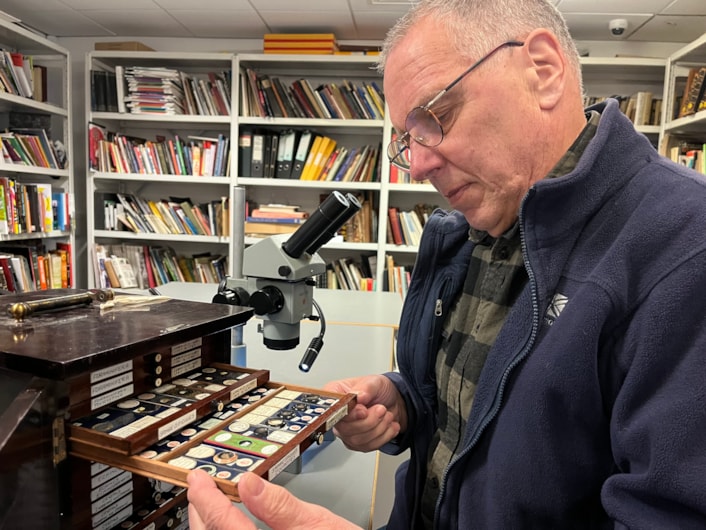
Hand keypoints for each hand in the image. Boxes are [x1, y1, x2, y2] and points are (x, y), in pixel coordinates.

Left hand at [187, 469, 360, 529]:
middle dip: (203, 514)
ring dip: (210, 527)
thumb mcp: (318, 523)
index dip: (208, 501)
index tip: (199, 480)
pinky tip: (227, 526)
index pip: (225, 527)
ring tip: (210, 506)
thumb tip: (248, 483)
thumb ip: (279, 505)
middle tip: (200, 489)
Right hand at [324, 374, 406, 451]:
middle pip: (345, 428)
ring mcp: (345, 430)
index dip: (349, 414)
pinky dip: (383, 436)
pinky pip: (367, 446)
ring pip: (357, 440)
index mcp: (335, 395)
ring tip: (387, 415)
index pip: (332, 409)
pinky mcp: (356, 442)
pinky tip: (388, 425)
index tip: (364, 411)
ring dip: (379, 428)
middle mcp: (336, 414)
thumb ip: (366, 388)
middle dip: (369, 421)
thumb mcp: (375, 382)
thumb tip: (359, 396)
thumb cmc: (379, 390)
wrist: (394, 402)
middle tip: (381, 409)